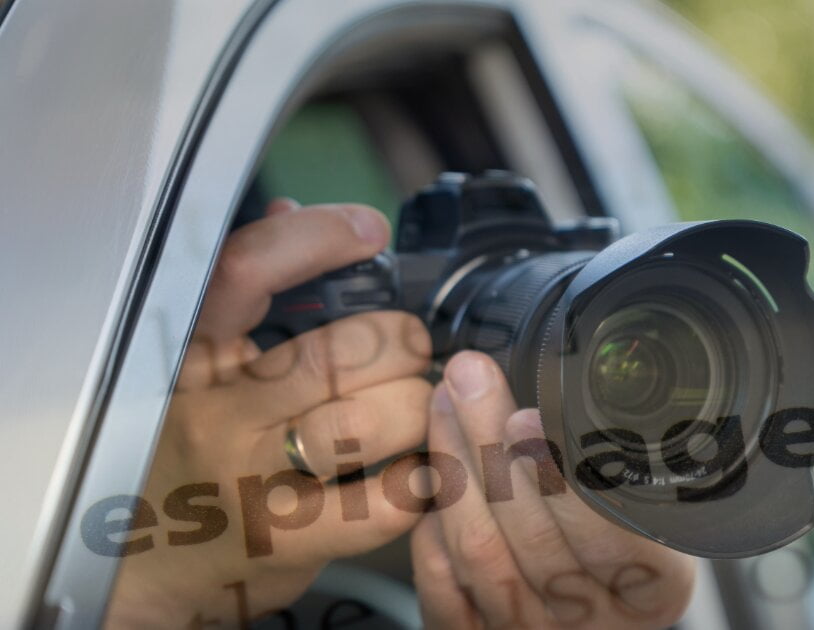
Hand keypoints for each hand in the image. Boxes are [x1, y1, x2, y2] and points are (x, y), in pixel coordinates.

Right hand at [107, 199, 432, 625]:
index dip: (317, 239)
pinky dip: (422, 476)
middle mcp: (219, 414)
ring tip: (418, 406)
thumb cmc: (183, 452)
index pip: (247, 272)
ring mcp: (252, 481)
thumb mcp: (195, 367)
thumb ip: (245, 292)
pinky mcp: (292, 540)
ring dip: (418, 405)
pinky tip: (417, 466)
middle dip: (402, 341)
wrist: (142, 566)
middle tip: (410, 351)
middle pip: (342, 350)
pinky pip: (388, 500)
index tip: (366, 231)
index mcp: (194, 358)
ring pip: (372, 420)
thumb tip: (289, 215)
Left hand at [411, 351, 695, 629]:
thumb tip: (568, 391)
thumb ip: (624, 463)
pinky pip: (443, 587)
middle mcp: (597, 622)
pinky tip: (433, 476)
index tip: (530, 416)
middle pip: (535, 537)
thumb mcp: (655, 498)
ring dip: (457, 467)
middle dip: (493, 446)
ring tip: (446, 404)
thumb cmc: (631, 535)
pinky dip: (432, 527)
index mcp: (657, 588)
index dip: (564, 478)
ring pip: (483, 554)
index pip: (612, 538)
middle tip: (471, 382)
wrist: (596, 607)